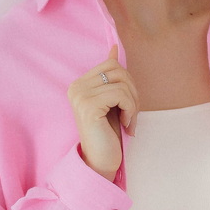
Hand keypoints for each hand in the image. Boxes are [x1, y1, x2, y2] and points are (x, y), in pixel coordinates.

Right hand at [67, 44, 138, 180]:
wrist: (101, 161)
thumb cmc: (109, 133)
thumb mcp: (112, 100)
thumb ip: (111, 76)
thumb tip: (114, 48)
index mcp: (79, 84)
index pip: (112, 65)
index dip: (127, 83)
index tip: (127, 105)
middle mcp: (76, 88)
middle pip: (118, 70)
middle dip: (132, 91)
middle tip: (132, 114)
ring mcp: (80, 96)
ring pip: (122, 83)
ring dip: (133, 104)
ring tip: (130, 121)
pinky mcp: (89, 106)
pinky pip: (121, 95)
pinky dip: (131, 110)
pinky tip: (127, 125)